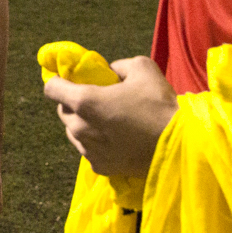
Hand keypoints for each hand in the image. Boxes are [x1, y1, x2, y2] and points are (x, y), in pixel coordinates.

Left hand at [43, 55, 177, 177]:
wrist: (179, 146)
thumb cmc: (159, 104)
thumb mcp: (142, 68)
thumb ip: (119, 65)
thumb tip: (111, 71)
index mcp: (85, 101)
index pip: (51, 88)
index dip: (59, 81)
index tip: (71, 79)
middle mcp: (79, 127)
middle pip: (63, 111)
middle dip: (73, 103)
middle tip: (96, 99)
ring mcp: (88, 150)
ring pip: (74, 132)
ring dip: (84, 124)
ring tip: (107, 121)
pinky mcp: (100, 167)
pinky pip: (88, 150)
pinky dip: (96, 143)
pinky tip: (115, 139)